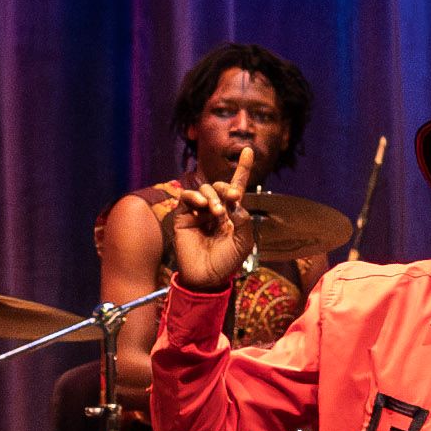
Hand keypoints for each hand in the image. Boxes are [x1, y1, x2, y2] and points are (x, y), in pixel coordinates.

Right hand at [157, 174, 254, 293]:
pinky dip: (194, 196)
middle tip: (233, 198)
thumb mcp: (243, 243)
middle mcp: (215, 209)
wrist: (207, 279)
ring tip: (217, 212)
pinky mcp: (183, 217)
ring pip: (204, 190)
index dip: (243, 169)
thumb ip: (244, 221)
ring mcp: (198, 212)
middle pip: (220, 186)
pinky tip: (202, 204)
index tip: (248, 151)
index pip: (237, 186)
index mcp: (232, 213)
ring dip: (213, 196)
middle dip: (227, 188)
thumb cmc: (227, 263)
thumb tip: (237, 202)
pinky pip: (186, 198)